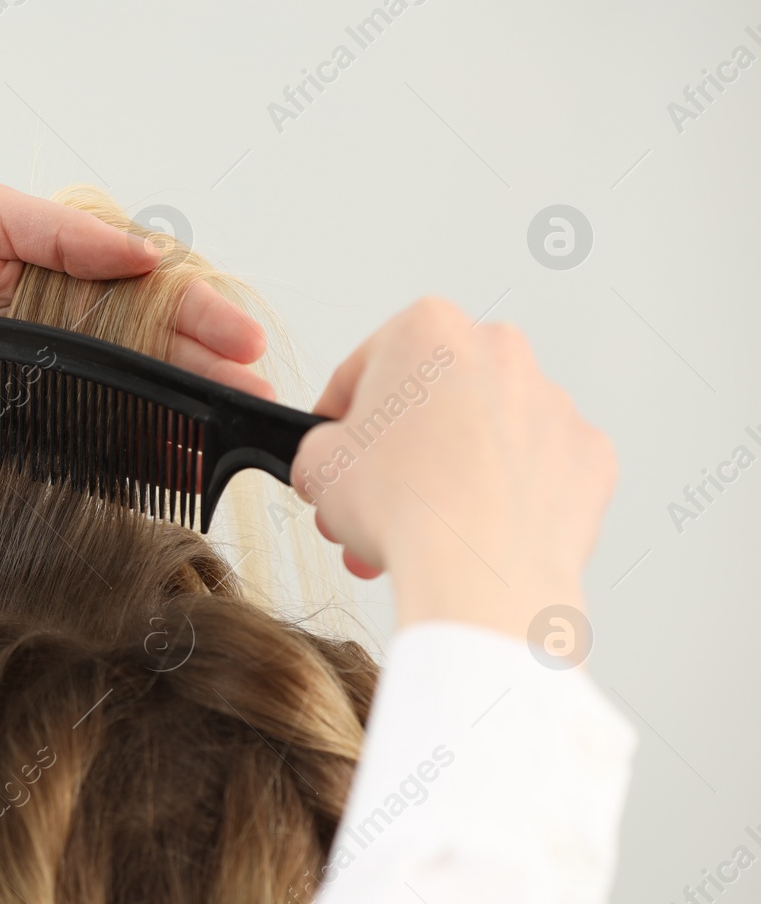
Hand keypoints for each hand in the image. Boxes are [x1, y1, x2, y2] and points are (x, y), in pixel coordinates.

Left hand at [0, 181, 270, 503]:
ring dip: (186, 413)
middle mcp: (70, 320)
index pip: (153, 284)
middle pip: (157, 345)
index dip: (201, 309)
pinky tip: (174, 461)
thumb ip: (60, 231)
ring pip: (134, 393)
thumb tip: (141, 253)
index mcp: (68, 265)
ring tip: (230, 432)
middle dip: (211, 368)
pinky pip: (90, 436)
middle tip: (255, 391)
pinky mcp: (27, 419)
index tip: (240, 336)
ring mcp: (52, 373)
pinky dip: (134, 451)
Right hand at [289, 298, 616, 639]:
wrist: (480, 573)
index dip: (340, 416)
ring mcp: (551, 401)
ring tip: (419, 526)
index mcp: (428, 330)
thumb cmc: (406, 509)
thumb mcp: (316, 465)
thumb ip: (322, 445)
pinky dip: (507, 493)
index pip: (365, 368)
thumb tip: (336, 460)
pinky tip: (475, 527)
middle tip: (376, 495)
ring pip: (484, 432)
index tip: (338, 445)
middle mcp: (497, 351)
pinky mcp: (587, 452)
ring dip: (450, 471)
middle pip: (431, 398)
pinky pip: (535, 468)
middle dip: (400, 450)